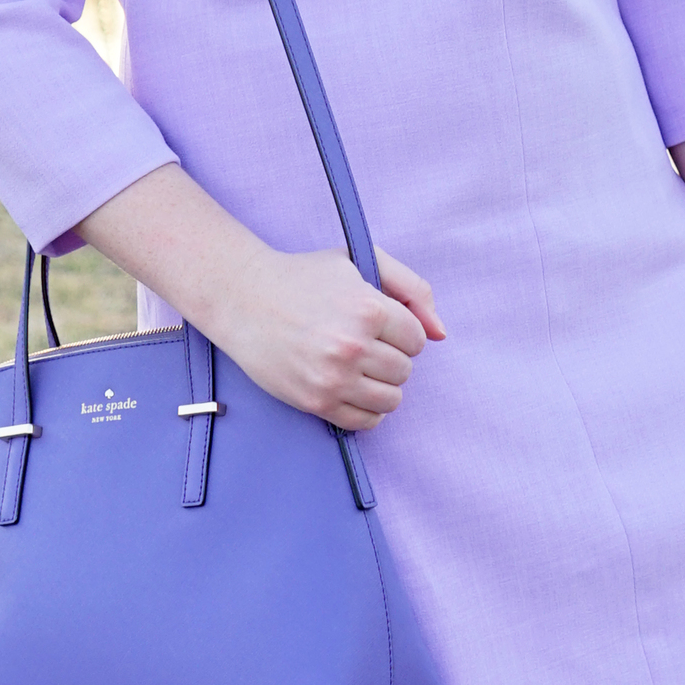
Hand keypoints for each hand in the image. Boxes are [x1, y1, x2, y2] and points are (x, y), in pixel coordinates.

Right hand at [213, 242, 444, 431]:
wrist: (243, 299)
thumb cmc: (305, 278)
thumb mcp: (361, 261)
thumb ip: (412, 288)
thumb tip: (441, 334)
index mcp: (368, 308)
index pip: (417, 339)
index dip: (400, 330)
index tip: (376, 323)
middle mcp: (352, 345)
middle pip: (405, 370)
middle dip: (390, 356)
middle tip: (362, 343)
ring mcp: (333, 378)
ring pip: (391, 400)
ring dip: (381, 385)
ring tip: (358, 366)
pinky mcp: (315, 402)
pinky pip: (365, 422)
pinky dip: (365, 409)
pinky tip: (349, 387)